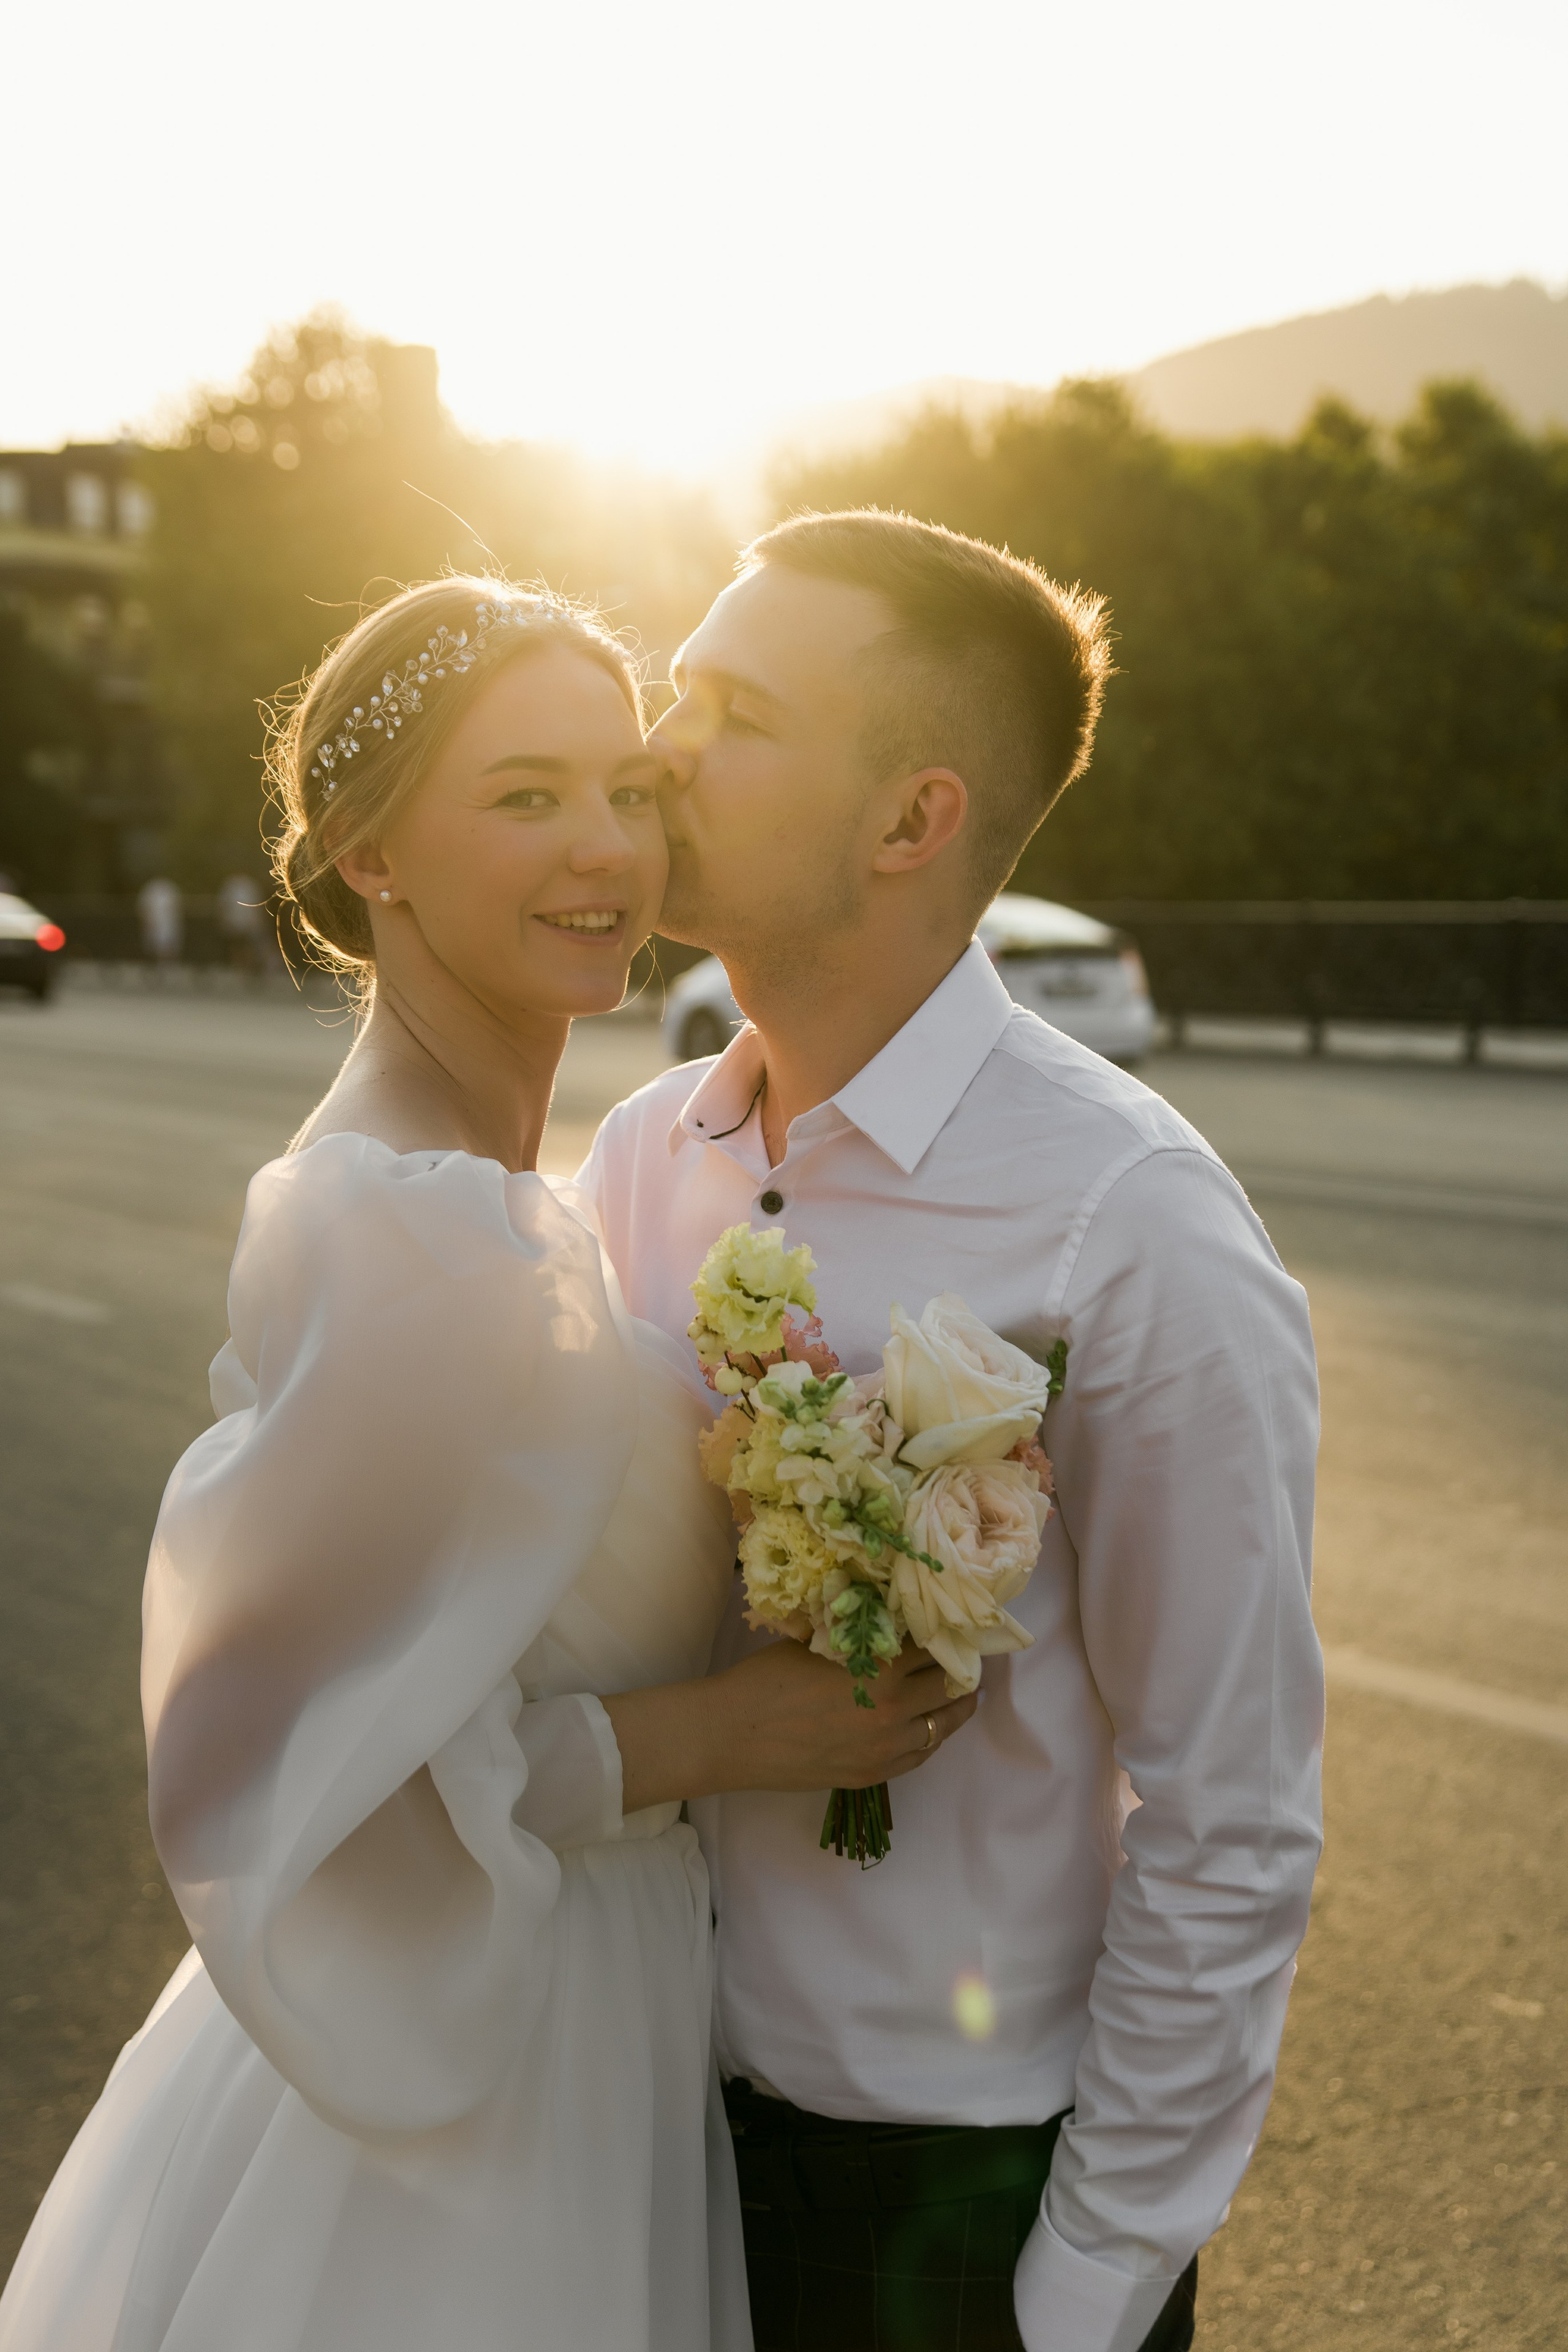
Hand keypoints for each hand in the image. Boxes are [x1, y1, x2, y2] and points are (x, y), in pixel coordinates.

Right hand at [602, 1639, 977, 1812]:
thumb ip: (863, 1638)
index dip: (946, 1632)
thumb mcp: (820, 1643)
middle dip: (959, 1667)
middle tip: (961, 1653)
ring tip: (955, 1688)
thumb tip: (893, 1623)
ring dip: (951, 1704)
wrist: (731, 1735)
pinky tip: (927, 1722)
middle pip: (951, 1686)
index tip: (952, 1623)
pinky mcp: (874, 1776)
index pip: (936, 1646)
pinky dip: (930, 1735)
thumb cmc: (767, 1679)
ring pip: (943, 1725)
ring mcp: (886, 1749)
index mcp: (881, 1668)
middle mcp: (894, 1710)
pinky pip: (920, 1755)